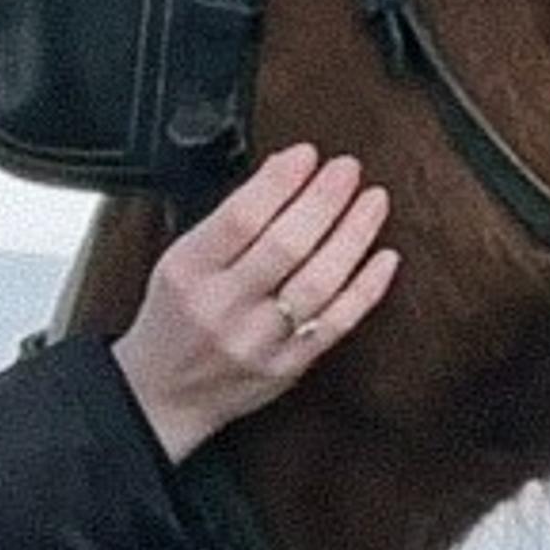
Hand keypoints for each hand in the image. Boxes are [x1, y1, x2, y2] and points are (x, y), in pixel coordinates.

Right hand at [107, 146, 398, 461]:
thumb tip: (284, 172)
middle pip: (286, 245)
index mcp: (189, 272)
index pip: (241, 217)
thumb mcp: (178, 260)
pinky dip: (367, 287)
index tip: (307, 155)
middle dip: (324, 199)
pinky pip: (337, 323)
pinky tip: (384, 256)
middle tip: (348, 169)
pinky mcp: (287, 366)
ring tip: (373, 202)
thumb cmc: (174, 319)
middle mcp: (223, 308)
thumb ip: (226, 222)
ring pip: (319, 282)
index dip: (281, 181)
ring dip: (354, 235)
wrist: (164, 395)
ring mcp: (258, 341)